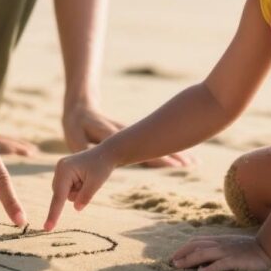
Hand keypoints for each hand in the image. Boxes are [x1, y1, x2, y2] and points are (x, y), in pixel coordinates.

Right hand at [44, 145, 115, 230]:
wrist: (106, 153)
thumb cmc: (102, 166)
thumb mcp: (96, 183)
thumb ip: (85, 197)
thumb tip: (76, 208)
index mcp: (64, 170)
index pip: (59, 197)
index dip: (53, 214)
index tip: (47, 228)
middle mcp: (59, 169)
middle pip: (61, 195)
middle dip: (75, 194)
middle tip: (89, 182)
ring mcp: (61, 169)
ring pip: (64, 193)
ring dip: (77, 191)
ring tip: (88, 178)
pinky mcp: (64, 172)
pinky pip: (67, 189)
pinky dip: (77, 188)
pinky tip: (85, 178)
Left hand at [62, 102, 193, 167]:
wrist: (81, 106)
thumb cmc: (77, 125)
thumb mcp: (76, 135)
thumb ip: (85, 147)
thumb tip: (93, 158)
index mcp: (116, 135)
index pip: (142, 147)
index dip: (158, 156)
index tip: (175, 164)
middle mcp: (128, 133)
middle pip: (156, 144)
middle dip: (174, 154)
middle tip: (194, 163)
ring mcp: (131, 133)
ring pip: (156, 143)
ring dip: (174, 152)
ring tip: (193, 162)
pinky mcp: (132, 135)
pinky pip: (151, 143)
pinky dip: (165, 150)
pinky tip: (179, 158)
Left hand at [171, 234, 270, 270]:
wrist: (266, 248)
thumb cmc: (248, 248)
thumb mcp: (230, 246)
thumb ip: (218, 248)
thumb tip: (204, 257)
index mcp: (218, 240)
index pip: (197, 241)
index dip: (184, 248)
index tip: (174, 256)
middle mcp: (220, 244)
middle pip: (196, 246)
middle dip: (182, 253)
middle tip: (171, 262)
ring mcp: (226, 251)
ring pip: (203, 253)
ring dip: (189, 259)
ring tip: (179, 266)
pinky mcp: (234, 260)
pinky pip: (220, 263)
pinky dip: (209, 267)